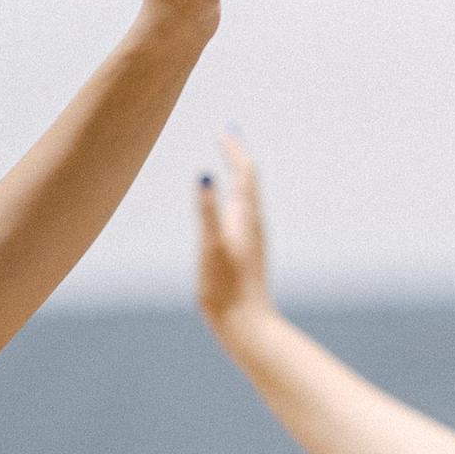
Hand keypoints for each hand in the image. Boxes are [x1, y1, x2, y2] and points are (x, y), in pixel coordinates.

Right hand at [193, 131, 270, 331]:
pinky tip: (227, 207)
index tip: (223, 129)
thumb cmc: (225, 287)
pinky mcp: (243, 252)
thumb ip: (207, 211)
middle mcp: (251, 224)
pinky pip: (240, 213)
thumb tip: (203, 175)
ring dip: (237, 174)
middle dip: (235, 154)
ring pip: (246, 196)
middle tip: (225, 133)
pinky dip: (233, 197)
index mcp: (246, 217)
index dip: (233, 148)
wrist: (245, 324)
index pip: (244, 171)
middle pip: (248, 179)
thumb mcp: (210, 246)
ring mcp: (248, 238)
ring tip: (229, 159)